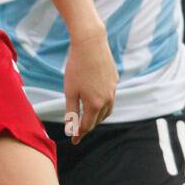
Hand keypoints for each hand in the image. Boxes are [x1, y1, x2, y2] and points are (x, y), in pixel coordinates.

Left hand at [63, 22, 117, 143]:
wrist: (90, 43)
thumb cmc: (76, 67)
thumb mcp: (70, 91)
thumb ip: (71, 111)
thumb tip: (70, 129)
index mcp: (95, 104)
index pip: (87, 126)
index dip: (79, 134)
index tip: (73, 141)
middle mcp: (107, 99)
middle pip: (98, 119)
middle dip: (88, 126)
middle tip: (79, 130)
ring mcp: (113, 89)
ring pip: (107, 110)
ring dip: (98, 116)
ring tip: (89, 118)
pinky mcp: (115, 79)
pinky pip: (110, 96)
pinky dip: (103, 103)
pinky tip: (97, 99)